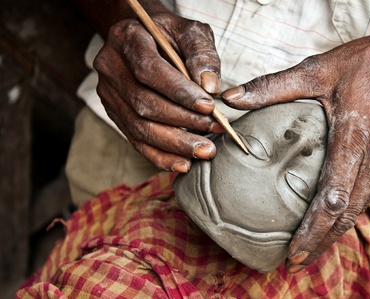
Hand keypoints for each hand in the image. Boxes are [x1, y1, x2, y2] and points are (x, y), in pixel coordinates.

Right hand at [92, 5, 222, 171]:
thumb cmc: (170, 34)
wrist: (143, 38)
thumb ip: (201, 54)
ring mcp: (109, 94)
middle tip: (214, 130)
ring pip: (139, 127)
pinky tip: (183, 164)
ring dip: (175, 144)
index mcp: (126, 39)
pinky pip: (136, 141)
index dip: (179, 92)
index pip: (149, 70)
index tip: (209, 106)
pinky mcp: (115, 114)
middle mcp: (110, 67)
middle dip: (182, 121)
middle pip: (143, 103)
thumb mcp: (190, 31)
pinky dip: (160, 156)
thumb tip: (210, 87)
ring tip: (205, 150)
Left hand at [221, 6, 369, 271]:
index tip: (293, 253)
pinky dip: (353, 209)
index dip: (312, 231)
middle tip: (296, 261)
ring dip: (337, 230)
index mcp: (355, 138)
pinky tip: (337, 215)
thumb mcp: (319, 70)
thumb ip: (273, 87)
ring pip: (362, 207)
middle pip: (348, 215)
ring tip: (311, 245)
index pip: (332, 199)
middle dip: (321, 242)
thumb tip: (232, 98)